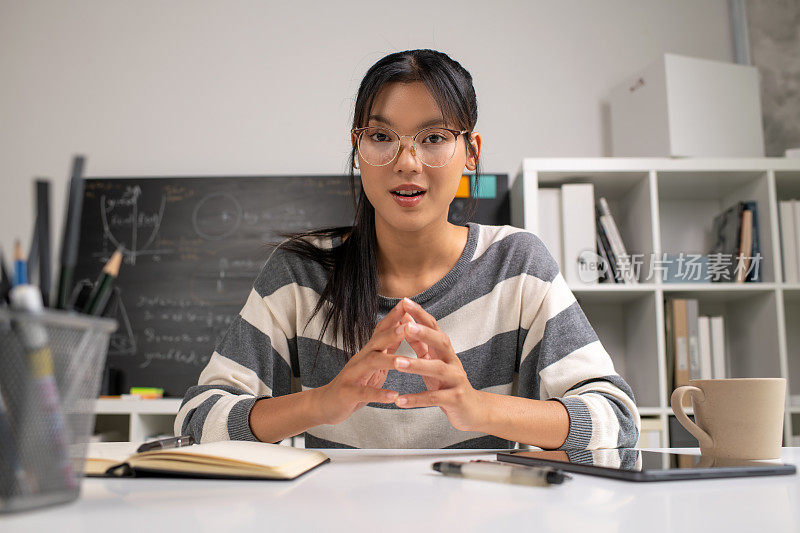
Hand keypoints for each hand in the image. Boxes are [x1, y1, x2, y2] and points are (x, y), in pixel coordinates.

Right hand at [314, 299, 412, 424]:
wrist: (326, 404)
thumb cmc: (354, 383)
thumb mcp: (372, 364)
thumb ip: (385, 348)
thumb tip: (402, 328)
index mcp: (367, 352)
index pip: (380, 330)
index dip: (393, 316)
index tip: (407, 302)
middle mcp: (359, 359)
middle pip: (376, 342)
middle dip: (393, 333)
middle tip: (409, 326)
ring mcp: (351, 375)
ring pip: (370, 363)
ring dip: (388, 361)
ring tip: (405, 361)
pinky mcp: (347, 394)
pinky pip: (364, 393)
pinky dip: (379, 395)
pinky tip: (394, 396)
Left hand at [392, 298, 484, 431]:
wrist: (473, 410)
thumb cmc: (448, 383)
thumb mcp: (434, 362)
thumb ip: (421, 343)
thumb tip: (406, 321)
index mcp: (445, 351)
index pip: (434, 327)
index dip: (420, 314)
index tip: (405, 302)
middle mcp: (453, 361)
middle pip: (441, 342)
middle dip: (424, 333)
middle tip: (406, 326)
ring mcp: (456, 380)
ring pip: (437, 369)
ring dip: (416, 365)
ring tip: (396, 363)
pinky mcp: (455, 399)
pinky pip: (434, 399)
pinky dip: (416, 399)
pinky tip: (400, 400)